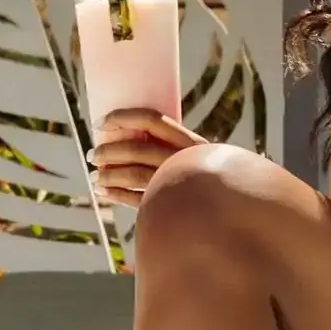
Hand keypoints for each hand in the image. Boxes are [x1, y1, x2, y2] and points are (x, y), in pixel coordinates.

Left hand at [89, 109, 208, 206]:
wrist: (237, 211)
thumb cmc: (212, 180)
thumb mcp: (199, 158)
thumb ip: (172, 149)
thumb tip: (125, 141)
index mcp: (192, 143)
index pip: (152, 120)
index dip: (121, 118)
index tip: (99, 124)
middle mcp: (185, 160)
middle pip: (137, 149)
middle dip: (107, 151)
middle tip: (93, 155)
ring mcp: (179, 184)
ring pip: (133, 175)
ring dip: (107, 175)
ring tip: (95, 177)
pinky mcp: (173, 208)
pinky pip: (138, 200)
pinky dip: (116, 195)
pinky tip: (104, 193)